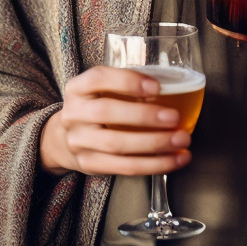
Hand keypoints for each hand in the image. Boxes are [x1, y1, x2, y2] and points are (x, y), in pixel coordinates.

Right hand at [39, 65, 191, 176]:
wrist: (65, 138)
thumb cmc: (96, 107)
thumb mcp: (102, 90)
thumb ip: (127, 87)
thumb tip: (171, 89)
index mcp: (78, 88)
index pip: (98, 78)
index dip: (128, 81)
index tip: (157, 86)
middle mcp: (74, 113)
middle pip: (107, 112)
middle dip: (144, 115)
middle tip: (174, 117)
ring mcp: (79, 141)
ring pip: (117, 144)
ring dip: (154, 143)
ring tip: (181, 140)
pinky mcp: (90, 165)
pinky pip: (124, 167)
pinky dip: (154, 164)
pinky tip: (176, 159)